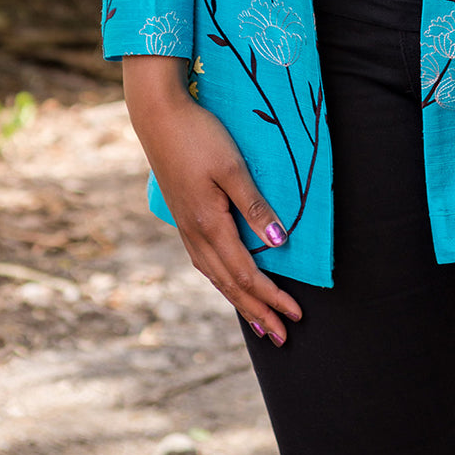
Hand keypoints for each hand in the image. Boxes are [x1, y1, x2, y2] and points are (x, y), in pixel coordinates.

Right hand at [122, 56, 302, 343]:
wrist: (158, 117)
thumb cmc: (199, 136)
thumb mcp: (232, 167)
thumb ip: (255, 206)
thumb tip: (279, 242)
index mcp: (209, 225)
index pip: (247, 273)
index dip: (271, 297)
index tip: (295, 316)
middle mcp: (195, 234)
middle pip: (230, 284)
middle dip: (257, 311)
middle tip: (282, 336)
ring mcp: (186, 227)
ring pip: (216, 277)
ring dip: (240, 301)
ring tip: (259, 322)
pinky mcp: (184, 217)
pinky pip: (206, 262)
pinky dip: (223, 281)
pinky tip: (229, 282)